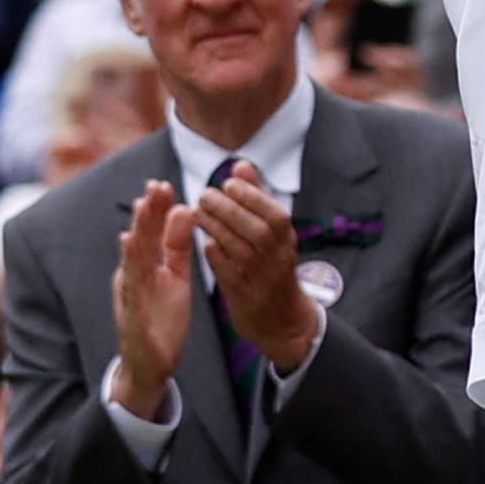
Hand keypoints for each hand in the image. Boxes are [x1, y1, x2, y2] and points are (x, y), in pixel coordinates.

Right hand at [108, 184, 198, 412]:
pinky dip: (131, 267)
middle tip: (155, 184)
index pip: (151, 233)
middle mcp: (134, 276)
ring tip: (141, 206)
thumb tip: (185, 210)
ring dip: (137, 231)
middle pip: (140, 239)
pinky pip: (132, 288)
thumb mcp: (175, 276)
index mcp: (146, 267)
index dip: (155, 210)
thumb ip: (178, 246)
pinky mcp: (132, 314)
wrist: (151, 362)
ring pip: (133, 259)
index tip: (162, 183)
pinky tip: (130, 247)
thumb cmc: (162, 317)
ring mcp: (131, 294)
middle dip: (147, 212)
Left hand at [193, 166, 319, 372]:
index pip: (274, 213)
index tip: (227, 184)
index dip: (251, 196)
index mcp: (287, 239)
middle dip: (228, 209)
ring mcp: (259, 276)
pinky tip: (203, 239)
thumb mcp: (273, 231)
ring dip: (214, 226)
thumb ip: (256, 197)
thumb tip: (240, 165)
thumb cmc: (271, 265)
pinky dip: (212, 251)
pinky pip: (223, 267)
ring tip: (197, 212)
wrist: (279, 318)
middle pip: (254, 229)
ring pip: (236, 247)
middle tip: (205, 195)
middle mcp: (277, 257)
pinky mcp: (240, 292)